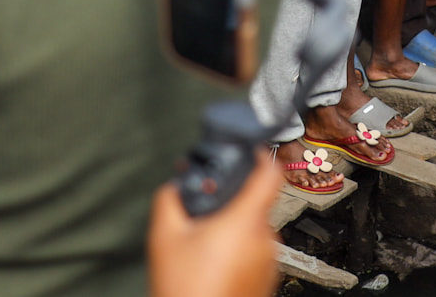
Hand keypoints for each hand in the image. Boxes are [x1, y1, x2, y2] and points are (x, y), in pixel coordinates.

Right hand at [148, 154, 280, 296]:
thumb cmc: (185, 290)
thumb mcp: (165, 236)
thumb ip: (170, 198)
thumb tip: (175, 185)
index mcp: (246, 221)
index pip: (271, 174)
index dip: (263, 156)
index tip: (253, 152)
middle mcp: (266, 241)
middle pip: (256, 205)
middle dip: (232, 204)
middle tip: (206, 212)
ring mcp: (269, 264)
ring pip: (254, 231)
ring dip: (234, 231)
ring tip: (205, 247)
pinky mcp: (267, 282)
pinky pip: (255, 254)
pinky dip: (238, 252)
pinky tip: (213, 266)